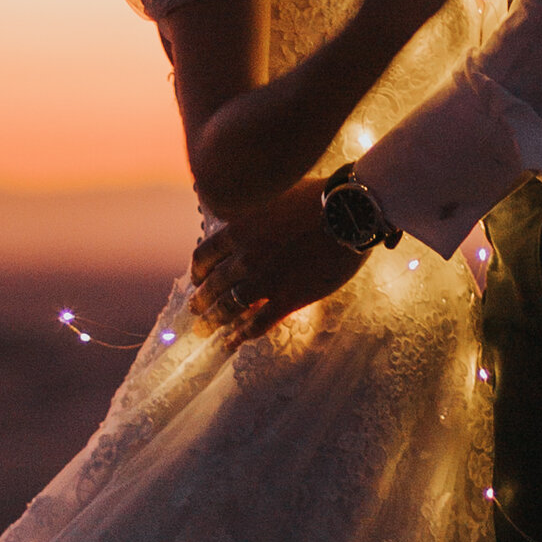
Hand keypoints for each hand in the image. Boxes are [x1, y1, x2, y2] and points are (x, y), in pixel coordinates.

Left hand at [192, 180, 366, 338]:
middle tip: (195, 312)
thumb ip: (252, 216)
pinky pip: (259, 323)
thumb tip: (242, 222)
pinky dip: (242, 335)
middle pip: (213, 286)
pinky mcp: (289, 298)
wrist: (347, 213)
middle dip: (200, 302)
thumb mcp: (271, 199)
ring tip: (205, 331)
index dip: (197, 272)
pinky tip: (233, 342)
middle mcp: (245, 257)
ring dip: (214, 321)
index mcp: (239, 230)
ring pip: (229, 308)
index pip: (204, 256)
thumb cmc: (316, 199)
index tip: (197, 281)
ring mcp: (266, 280)